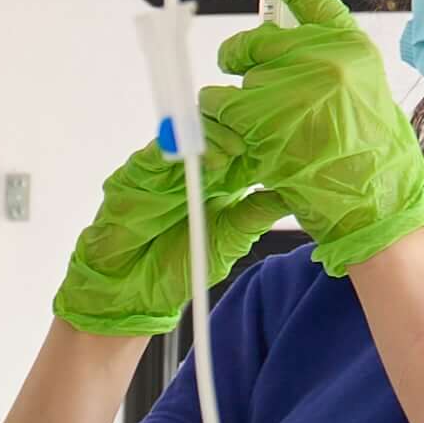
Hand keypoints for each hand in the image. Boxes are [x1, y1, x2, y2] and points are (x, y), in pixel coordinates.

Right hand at [50, 131, 292, 338]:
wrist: (133, 292)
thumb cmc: (179, 268)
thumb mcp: (226, 244)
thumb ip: (253, 217)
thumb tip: (290, 195)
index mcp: (221, 183)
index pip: (240, 149)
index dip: (256, 140)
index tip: (274, 140)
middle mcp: (194, 171)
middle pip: (214, 133)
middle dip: (233, 130)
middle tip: (248, 143)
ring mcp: (163, 171)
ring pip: (186, 138)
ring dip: (206, 138)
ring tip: (225, 153)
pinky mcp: (134, 176)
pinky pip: (151, 155)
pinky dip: (167, 149)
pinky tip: (186, 154)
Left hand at [201, 0, 423, 275]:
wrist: (380, 205)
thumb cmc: (370, 157)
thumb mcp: (359, 90)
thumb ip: (322, 63)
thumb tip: (275, 48)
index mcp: (348, 44)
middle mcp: (323, 57)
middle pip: (251, 45)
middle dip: (243, 69)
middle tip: (261, 103)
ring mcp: (295, 87)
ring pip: (231, 85)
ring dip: (237, 114)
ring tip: (278, 142)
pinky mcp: (267, 119)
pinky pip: (220, 112)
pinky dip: (225, 133)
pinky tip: (260, 153)